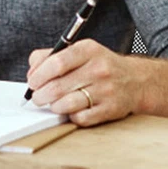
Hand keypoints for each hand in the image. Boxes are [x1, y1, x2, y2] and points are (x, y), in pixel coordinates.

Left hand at [26, 39, 152, 126]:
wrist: (135, 80)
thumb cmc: (99, 65)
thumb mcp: (80, 51)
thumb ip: (51, 56)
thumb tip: (32, 72)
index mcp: (88, 50)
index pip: (57, 62)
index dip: (39, 75)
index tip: (32, 82)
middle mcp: (98, 69)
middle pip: (59, 86)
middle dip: (41, 94)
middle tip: (37, 97)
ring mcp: (106, 90)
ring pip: (67, 104)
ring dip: (53, 106)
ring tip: (52, 104)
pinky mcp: (111, 110)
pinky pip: (81, 118)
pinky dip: (71, 116)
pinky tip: (71, 111)